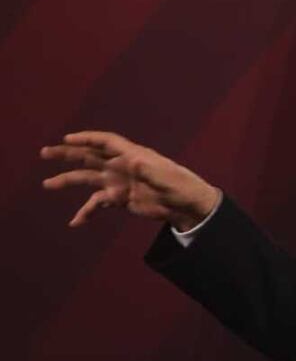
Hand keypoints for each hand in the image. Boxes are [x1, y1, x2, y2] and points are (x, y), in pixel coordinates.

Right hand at [41, 131, 220, 230]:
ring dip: (68, 180)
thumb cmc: (182, 187)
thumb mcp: (168, 179)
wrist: (185, 206)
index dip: (88, 138)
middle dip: (68, 154)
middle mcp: (121, 166)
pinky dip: (86, 211)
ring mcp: (118, 182)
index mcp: (133, 155)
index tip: (67, 139)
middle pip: (90, 156)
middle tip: (45, 152)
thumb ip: (150, 171)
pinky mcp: (119, 199)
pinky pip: (97, 203)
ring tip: (47, 184)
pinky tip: (75, 222)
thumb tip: (134, 162)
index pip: (107, 142)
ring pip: (88, 179)